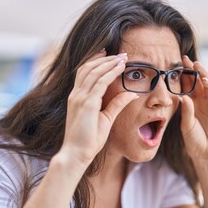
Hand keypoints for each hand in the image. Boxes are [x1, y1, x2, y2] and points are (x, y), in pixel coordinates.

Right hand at [61, 50, 137, 165]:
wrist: (76, 154)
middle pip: (88, 68)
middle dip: (105, 58)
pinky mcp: (86, 104)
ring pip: (94, 72)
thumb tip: (131, 94)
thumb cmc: (88, 140)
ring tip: (122, 57)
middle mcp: (76, 94)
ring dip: (109, 62)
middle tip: (120, 53)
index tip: (110, 55)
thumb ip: (116, 104)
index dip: (97, 61)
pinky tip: (120, 67)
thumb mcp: (105, 118)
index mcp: (77, 97)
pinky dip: (110, 72)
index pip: (85, 72)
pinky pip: (100, 83)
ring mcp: (79, 98)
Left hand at [179, 55, 207, 162]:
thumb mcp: (186, 125)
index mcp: (190, 103)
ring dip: (203, 74)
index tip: (174, 64)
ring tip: (196, 65)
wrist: (206, 154)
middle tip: (185, 58)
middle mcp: (200, 101)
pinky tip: (207, 81)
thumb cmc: (194, 140)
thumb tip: (182, 96)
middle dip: (192, 70)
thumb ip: (185, 111)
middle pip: (197, 81)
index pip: (186, 86)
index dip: (182, 75)